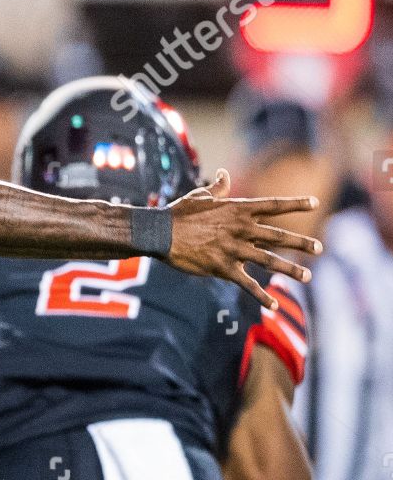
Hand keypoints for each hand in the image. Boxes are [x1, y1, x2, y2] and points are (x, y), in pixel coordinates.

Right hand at [168, 168, 321, 308]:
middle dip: (300, 242)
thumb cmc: (179, 213)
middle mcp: (241, 229)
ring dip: (289, 268)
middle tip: (319, 248)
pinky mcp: (223, 268)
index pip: (273, 205)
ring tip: (306, 276)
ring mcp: (234, 249)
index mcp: (238, 209)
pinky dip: (261, 295)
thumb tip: (223, 174)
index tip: (316, 203)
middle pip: (278, 235)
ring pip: (268, 260)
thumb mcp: (200, 196)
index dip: (295, 204)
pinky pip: (247, 283)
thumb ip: (217, 188)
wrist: (160, 233)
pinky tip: (274, 304)